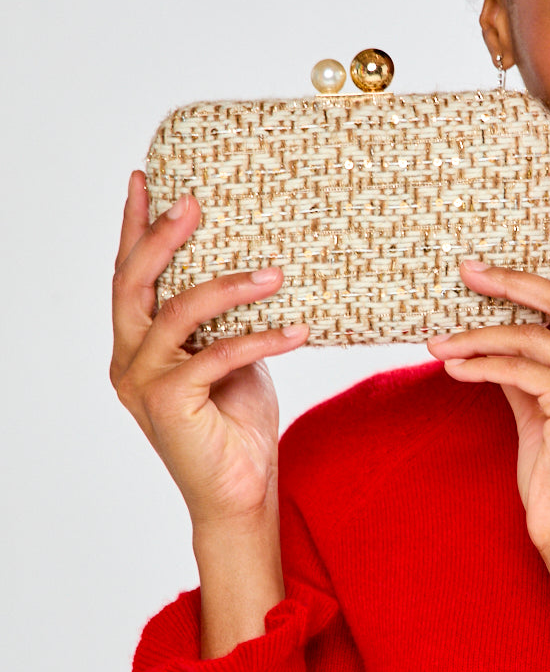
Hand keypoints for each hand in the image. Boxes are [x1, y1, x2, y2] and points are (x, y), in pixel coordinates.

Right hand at [110, 171, 309, 531]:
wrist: (240, 493)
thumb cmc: (237, 425)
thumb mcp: (231, 358)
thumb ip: (224, 320)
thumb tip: (259, 266)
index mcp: (137, 344)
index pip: (130, 275)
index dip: (136, 226)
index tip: (146, 178)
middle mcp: (129, 359)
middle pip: (134, 282)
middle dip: (163, 235)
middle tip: (194, 201)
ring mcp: (143, 382)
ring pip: (177, 312)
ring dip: (228, 285)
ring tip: (275, 272)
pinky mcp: (170, 403)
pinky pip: (218, 355)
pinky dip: (260, 339)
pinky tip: (298, 330)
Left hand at [425, 217, 549, 671]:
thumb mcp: (545, 421)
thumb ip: (531, 379)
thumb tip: (494, 346)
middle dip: (516, 280)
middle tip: (469, 268)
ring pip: (534, 335)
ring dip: (478, 333)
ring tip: (438, 338)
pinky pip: (519, 370)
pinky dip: (480, 364)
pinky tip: (451, 367)